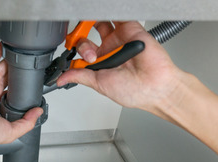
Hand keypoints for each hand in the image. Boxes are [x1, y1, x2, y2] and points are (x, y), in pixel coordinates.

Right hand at [0, 44, 42, 154]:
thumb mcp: (11, 132)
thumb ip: (27, 123)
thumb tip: (38, 112)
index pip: (9, 96)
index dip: (18, 89)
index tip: (27, 84)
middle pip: (4, 81)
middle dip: (13, 73)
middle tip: (23, 66)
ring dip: (6, 63)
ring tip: (16, 55)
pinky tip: (2, 49)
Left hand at [57, 21, 186, 120]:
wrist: (155, 86)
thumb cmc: (134, 91)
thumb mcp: (99, 84)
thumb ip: (81, 77)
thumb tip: (62, 79)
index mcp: (101, 65)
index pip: (81, 54)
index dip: (74, 52)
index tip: (70, 56)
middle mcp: (109, 51)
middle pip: (87, 37)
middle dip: (81, 41)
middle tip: (88, 52)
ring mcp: (119, 39)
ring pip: (99, 24)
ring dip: (91, 23)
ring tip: (90, 31)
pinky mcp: (130, 29)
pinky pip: (117, 17)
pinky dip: (107, 14)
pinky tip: (100, 19)